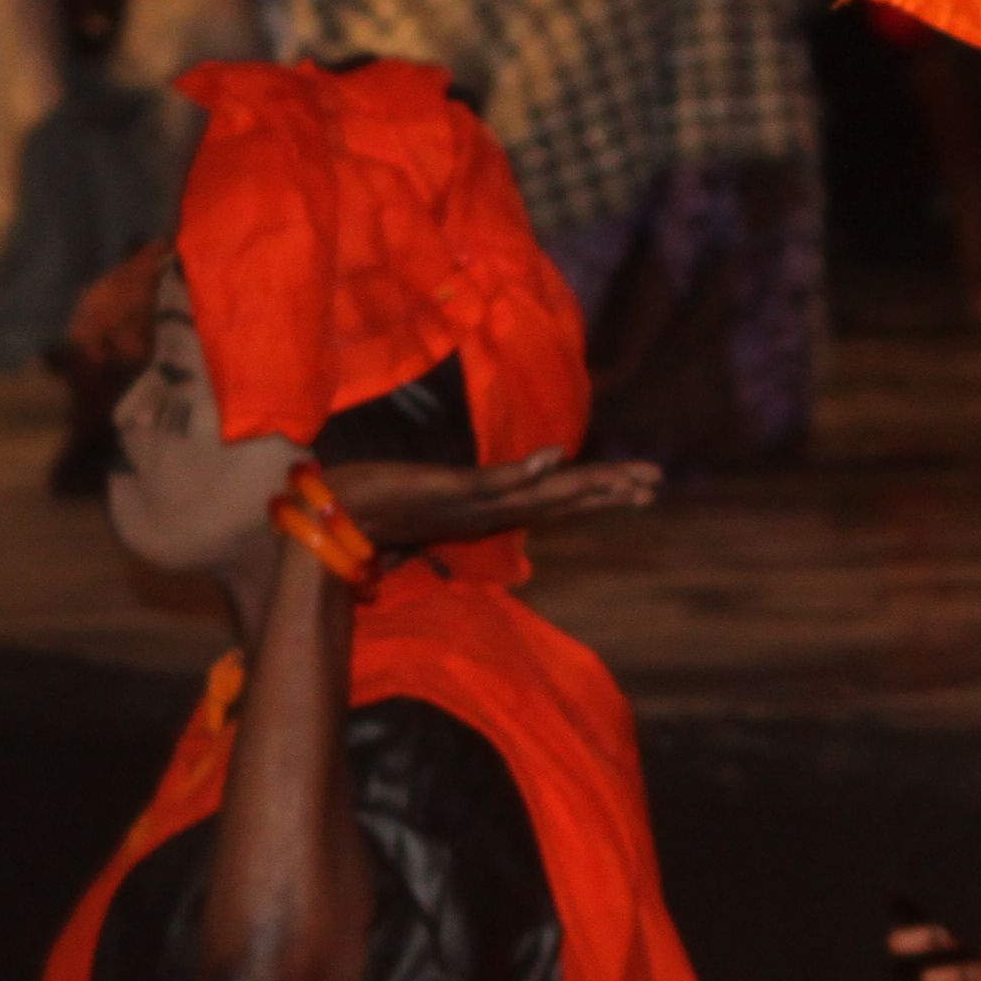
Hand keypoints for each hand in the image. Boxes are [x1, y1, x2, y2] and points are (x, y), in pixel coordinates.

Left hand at [315, 448, 662, 553]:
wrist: (326, 523)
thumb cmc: (362, 517)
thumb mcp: (412, 510)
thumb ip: (438, 511)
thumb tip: (455, 515)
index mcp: (484, 515)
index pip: (551, 501)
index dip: (592, 494)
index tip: (632, 488)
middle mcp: (487, 513)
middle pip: (562, 499)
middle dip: (609, 491)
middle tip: (654, 483)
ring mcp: (471, 505)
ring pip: (543, 495)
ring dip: (586, 486)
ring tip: (628, 479)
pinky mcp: (449, 493)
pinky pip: (495, 483)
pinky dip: (527, 473)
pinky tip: (555, 458)